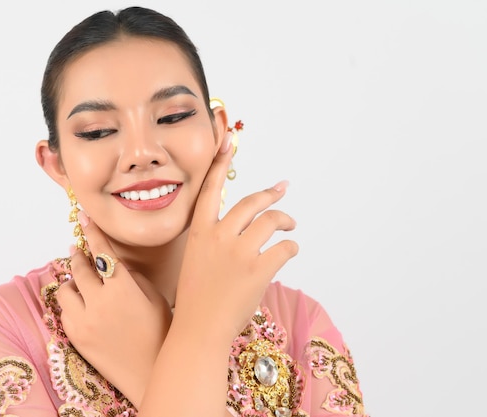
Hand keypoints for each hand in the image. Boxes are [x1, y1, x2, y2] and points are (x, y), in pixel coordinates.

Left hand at [55, 218, 171, 406]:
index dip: (92, 232)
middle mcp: (99, 302)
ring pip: (65, 289)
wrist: (150, 372)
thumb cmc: (160, 332)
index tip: (83, 218)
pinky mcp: (76, 337)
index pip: (102, 252)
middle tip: (79, 250)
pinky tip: (83, 305)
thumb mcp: (154, 298)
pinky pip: (64, 311)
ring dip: (73, 281)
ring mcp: (84, 321)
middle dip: (79, 254)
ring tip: (81, 282)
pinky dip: (72, 303)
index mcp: (123, 289)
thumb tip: (114, 268)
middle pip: (80, 268)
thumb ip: (132, 278)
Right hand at [174, 132, 298, 341]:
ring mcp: (240, 252)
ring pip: (272, 220)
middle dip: (271, 194)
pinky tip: (291, 251)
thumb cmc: (195, 300)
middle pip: (252, 202)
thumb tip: (240, 229)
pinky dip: (292, 247)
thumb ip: (213, 241)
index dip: (220, 163)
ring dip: (286, 221)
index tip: (229, 140)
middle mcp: (219, 236)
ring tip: (291, 227)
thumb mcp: (195, 261)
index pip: (211, 189)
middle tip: (282, 191)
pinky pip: (285, 248)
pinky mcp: (260, 269)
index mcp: (199, 232)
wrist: (197, 330)